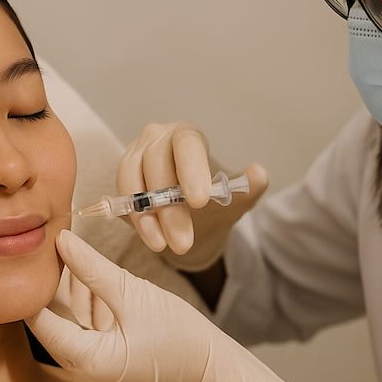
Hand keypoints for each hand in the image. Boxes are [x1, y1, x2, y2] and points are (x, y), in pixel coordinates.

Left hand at [30, 230, 302, 381]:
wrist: (212, 369)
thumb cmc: (180, 334)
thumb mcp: (132, 293)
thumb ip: (92, 267)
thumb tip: (61, 239)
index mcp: (86, 363)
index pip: (41, 320)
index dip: (35, 285)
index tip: (35, 254)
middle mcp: (82, 375)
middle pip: (54, 323)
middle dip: (56, 285)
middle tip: (56, 248)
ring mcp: (92, 375)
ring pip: (70, 326)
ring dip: (74, 294)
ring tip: (76, 256)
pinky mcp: (104, 369)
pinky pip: (86, 334)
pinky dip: (89, 309)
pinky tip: (93, 279)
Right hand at [118, 121, 267, 271]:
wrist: (191, 222)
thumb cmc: (213, 204)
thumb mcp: (235, 200)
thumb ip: (248, 188)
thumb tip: (260, 174)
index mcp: (187, 136)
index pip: (186, 144)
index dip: (190, 170)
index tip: (199, 201)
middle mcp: (156, 139)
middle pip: (157, 166)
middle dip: (170, 208)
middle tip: (183, 241)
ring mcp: (133, 156)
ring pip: (133, 181)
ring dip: (148, 217)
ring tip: (164, 245)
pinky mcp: (122, 180)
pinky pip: (122, 198)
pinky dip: (137, 221)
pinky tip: (153, 240)